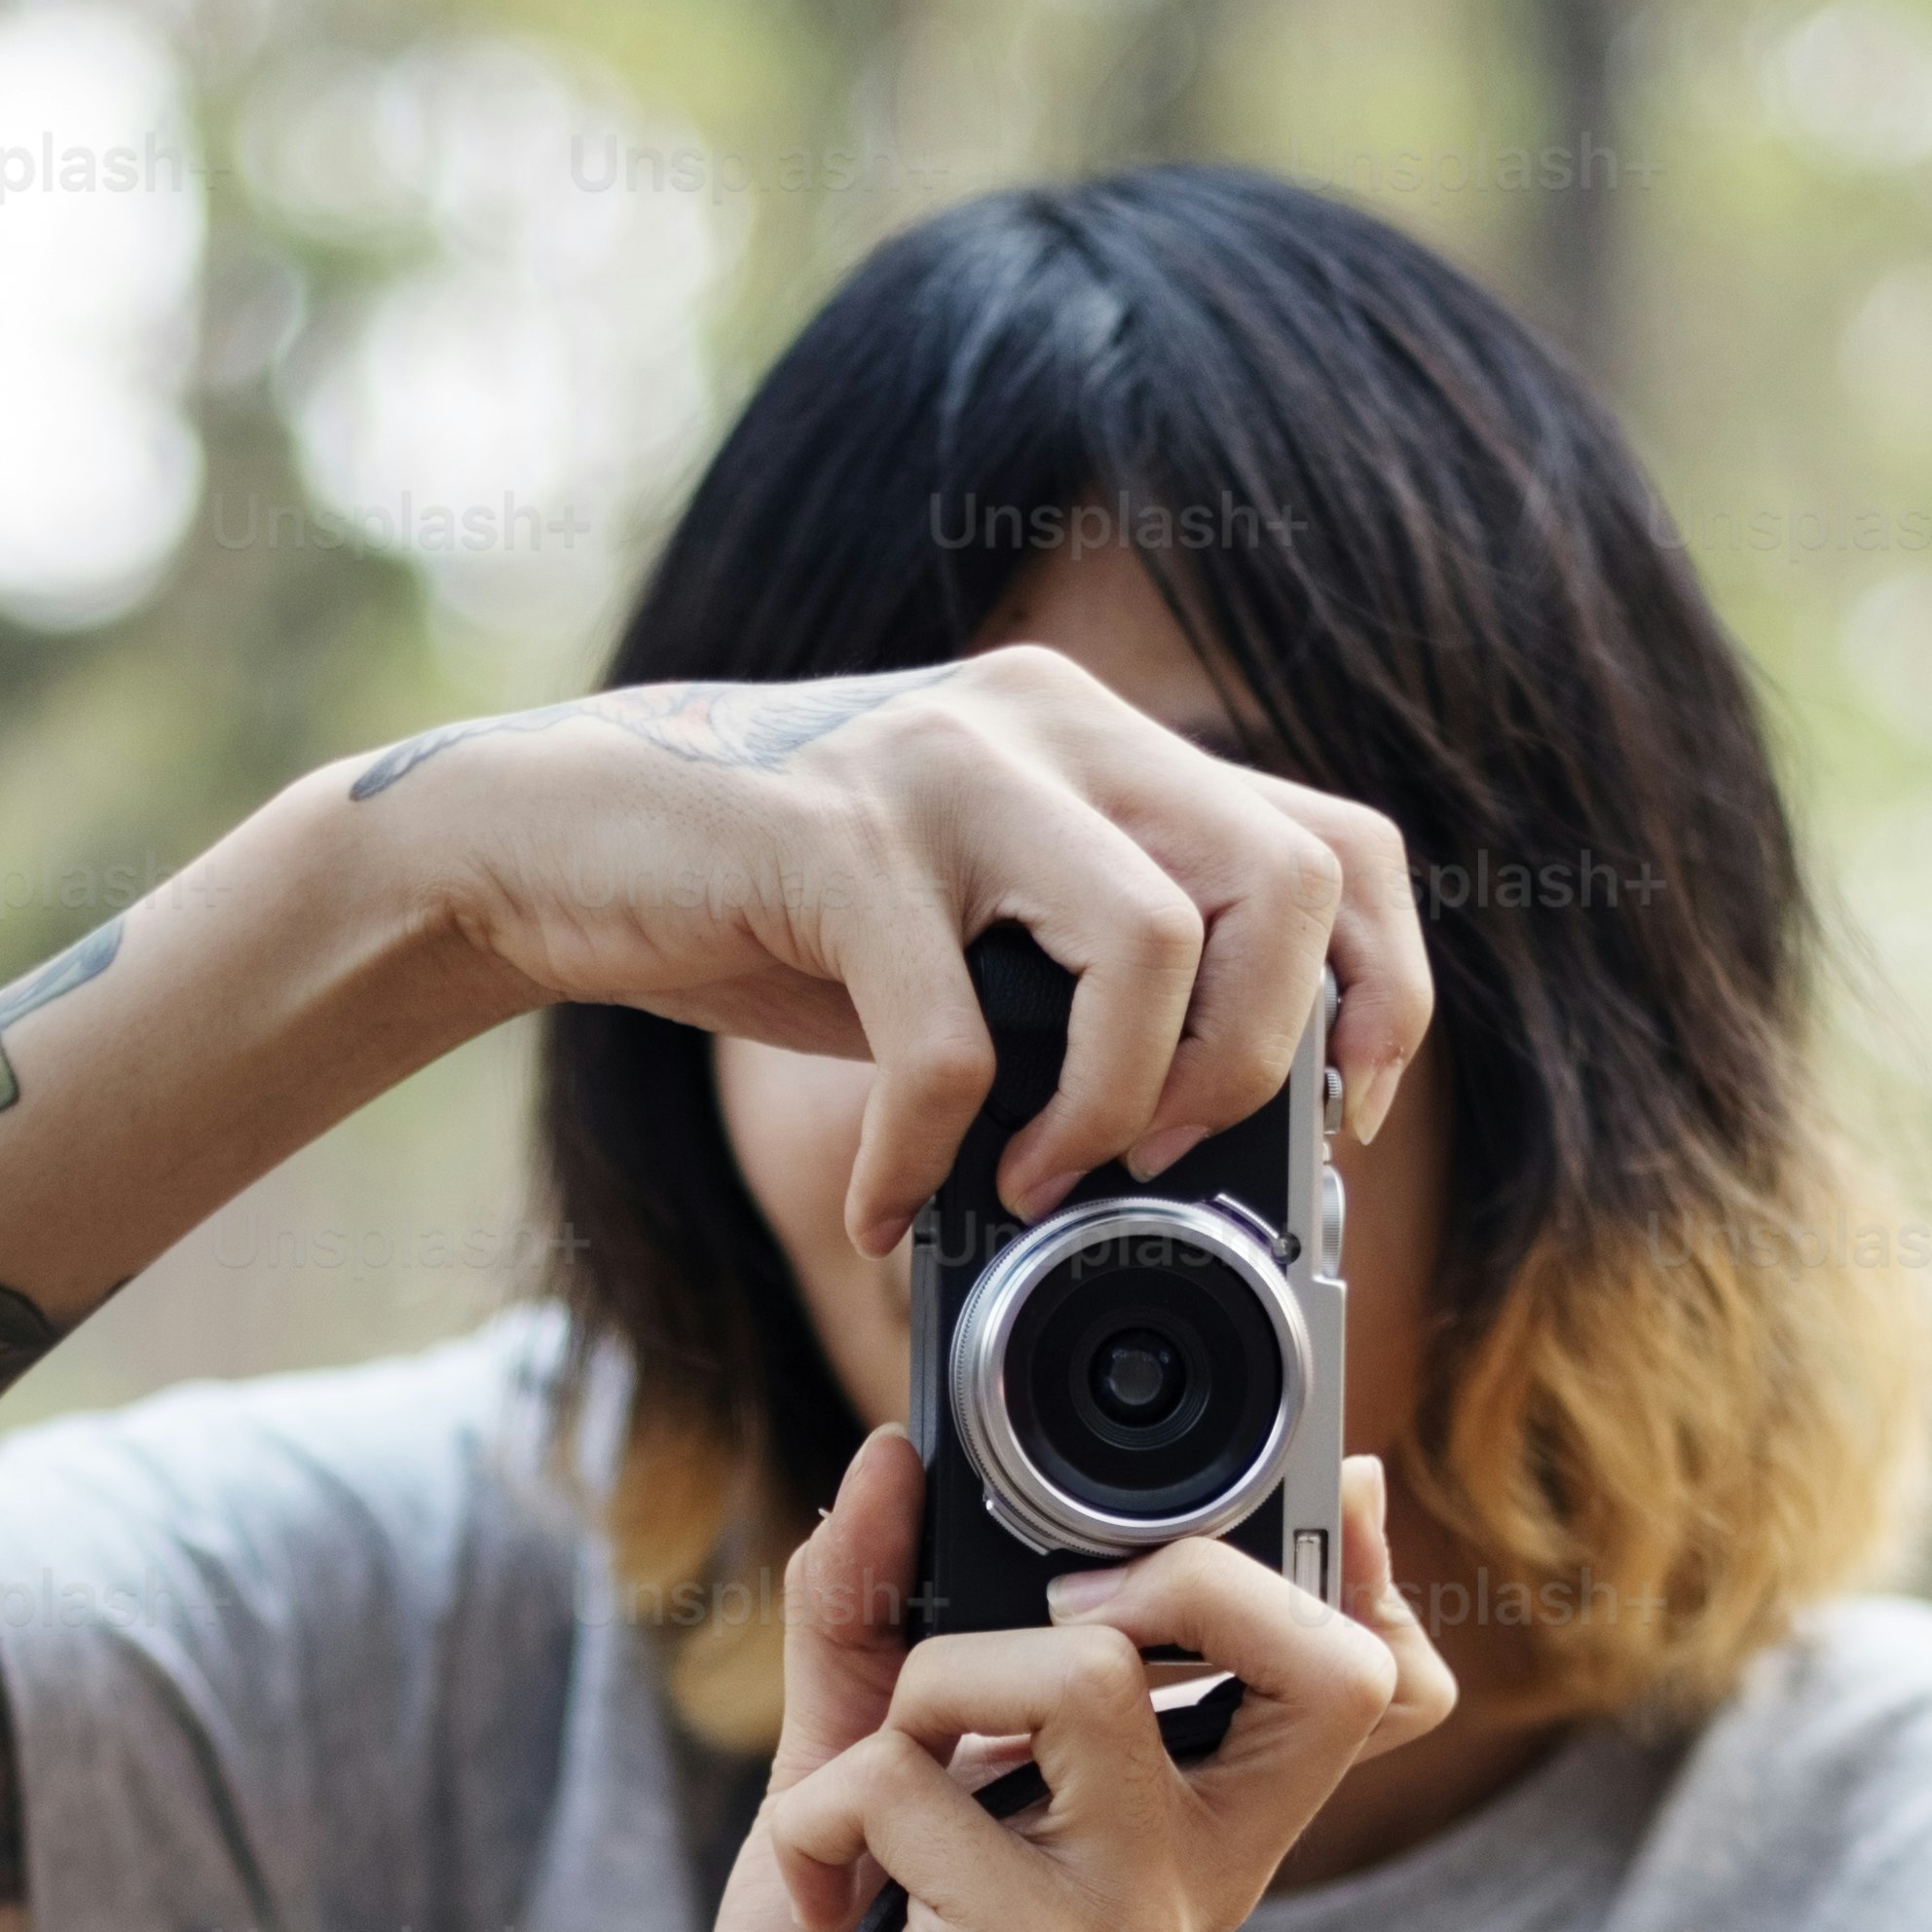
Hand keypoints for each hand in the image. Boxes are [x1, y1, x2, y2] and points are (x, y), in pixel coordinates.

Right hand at [339, 653, 1438, 1246]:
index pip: (1340, 842)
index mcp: (1108, 746)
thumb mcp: (968, 931)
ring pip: (1153, 939)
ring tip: (1032, 1189)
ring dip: (1117, 1108)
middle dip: (1256, 1067)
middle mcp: (1053, 725)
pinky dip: (923, 1158)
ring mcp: (949, 767)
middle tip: (1166, 1169)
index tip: (1333, 1120)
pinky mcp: (836, 836)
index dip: (1380, 995)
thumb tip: (1209, 1148)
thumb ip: (1085, 981)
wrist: (551, 839)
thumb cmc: (776, 913)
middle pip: (1283, 883)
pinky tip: (875, 1206)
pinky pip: (946, 1035)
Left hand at [703, 1427, 1465, 1931]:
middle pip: (1315, 1655)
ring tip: (876, 1784)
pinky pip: (905, 1777)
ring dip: (924, 1688)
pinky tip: (815, 1890)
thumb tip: (892, 1458)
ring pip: (1079, 1674)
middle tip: (1046, 1621)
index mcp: (1201, 1828)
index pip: (1373, 1686)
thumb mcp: (867, 1776)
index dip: (1364, 1568)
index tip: (1325, 1486)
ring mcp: (1131, 1919)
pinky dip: (811, 1813)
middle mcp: (1201, 1872)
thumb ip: (873, 1619)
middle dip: (1179, 1572)